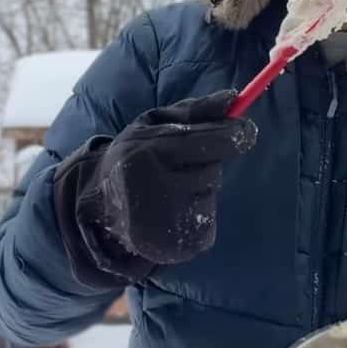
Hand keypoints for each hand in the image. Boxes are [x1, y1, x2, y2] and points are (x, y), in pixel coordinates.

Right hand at [54, 89, 256, 278]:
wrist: (100, 209)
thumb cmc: (135, 157)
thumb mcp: (155, 124)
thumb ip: (196, 109)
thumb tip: (234, 97)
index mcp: (147, 154)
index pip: (207, 142)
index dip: (235, 135)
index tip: (246, 131)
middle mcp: (154, 190)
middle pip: (212, 171)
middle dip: (205, 164)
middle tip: (178, 166)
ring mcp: (165, 225)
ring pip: (210, 195)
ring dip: (199, 190)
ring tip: (168, 192)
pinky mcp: (177, 249)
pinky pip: (208, 223)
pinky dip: (197, 216)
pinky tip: (171, 213)